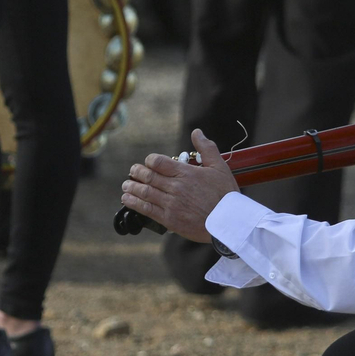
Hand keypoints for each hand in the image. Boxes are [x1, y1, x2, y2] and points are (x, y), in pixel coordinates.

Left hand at [120, 128, 238, 243]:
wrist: (229, 223)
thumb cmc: (226, 195)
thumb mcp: (220, 167)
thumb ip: (206, 148)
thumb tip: (197, 132)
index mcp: (185, 173)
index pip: (158, 162)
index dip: (150, 160)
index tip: (149, 162)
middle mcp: (175, 187)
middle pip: (148, 176)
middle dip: (137, 172)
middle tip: (132, 171)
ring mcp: (170, 204)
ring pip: (144, 192)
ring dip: (132, 187)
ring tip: (126, 185)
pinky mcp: (169, 220)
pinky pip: (147, 209)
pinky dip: (134, 203)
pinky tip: (126, 199)